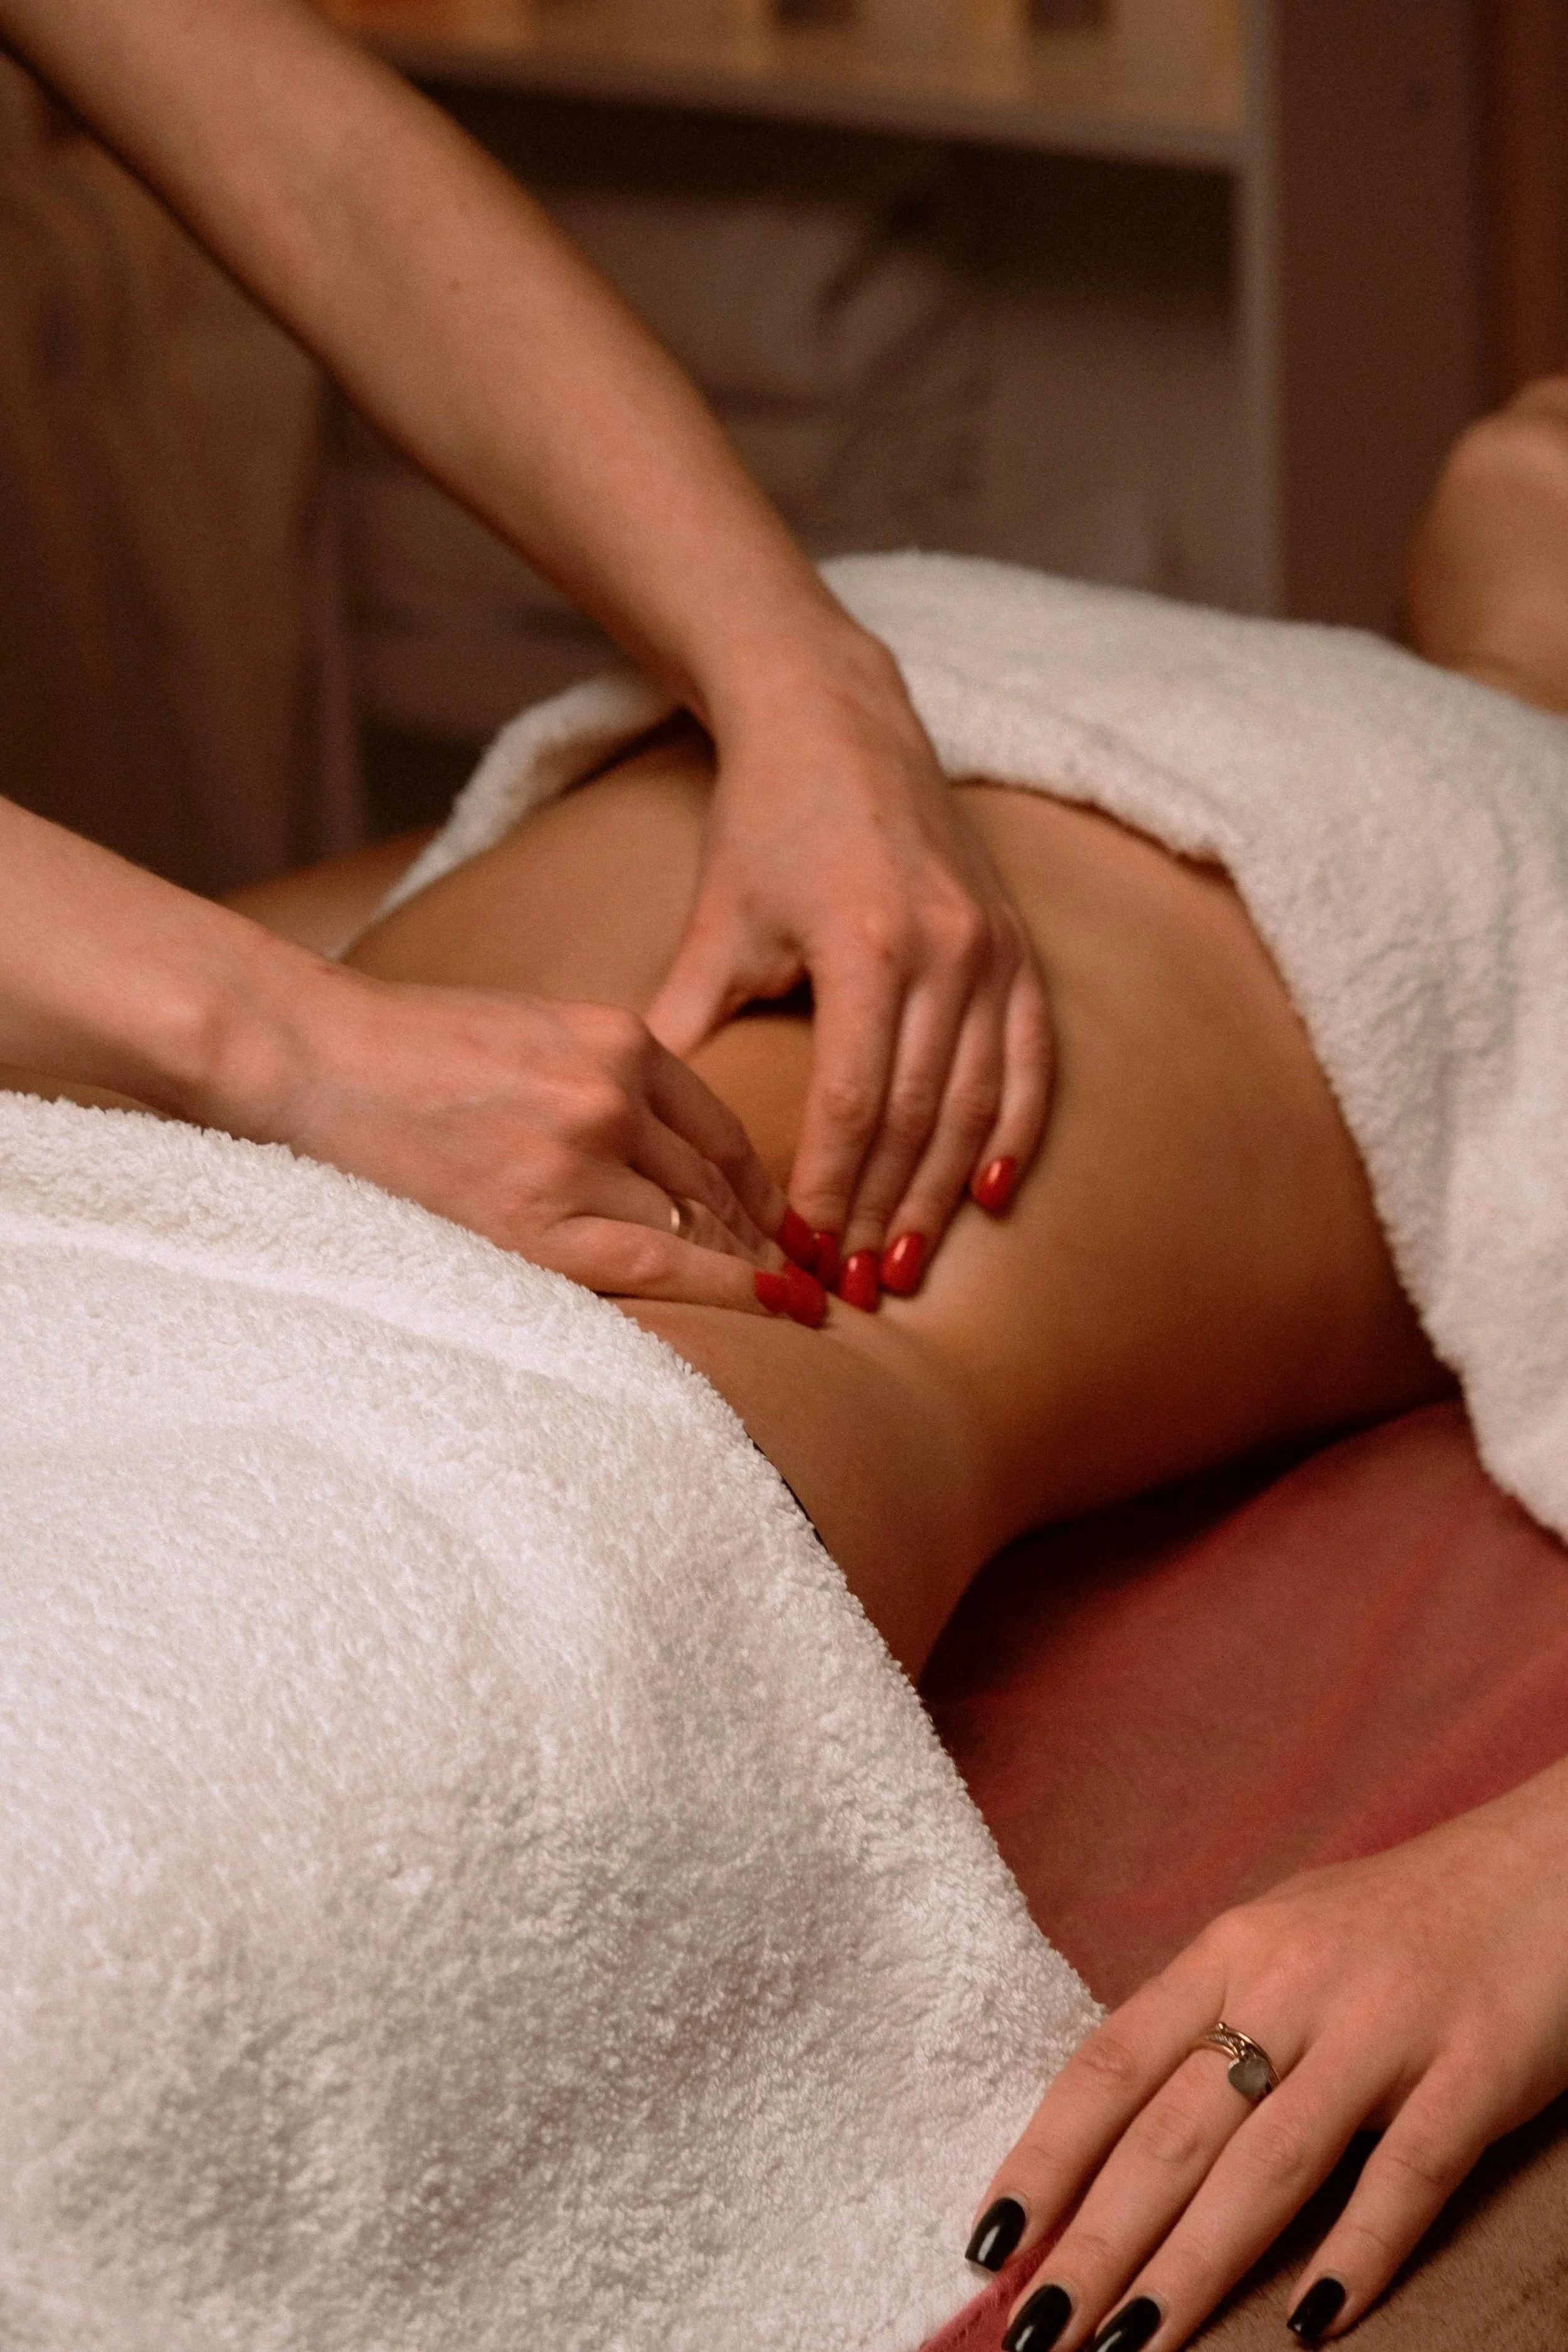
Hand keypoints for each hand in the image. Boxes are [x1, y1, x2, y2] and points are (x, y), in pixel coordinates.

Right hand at [227, 956, 812, 1312]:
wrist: (310, 1054)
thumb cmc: (405, 1050)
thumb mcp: (532, 1035)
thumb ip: (602, 1082)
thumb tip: (664, 1158)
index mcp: (616, 1038)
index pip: (718, 1129)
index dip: (760, 1186)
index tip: (783, 1224)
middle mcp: (612, 1092)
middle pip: (717, 1182)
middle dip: (766, 1237)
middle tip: (806, 1279)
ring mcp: (578, 1155)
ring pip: (697, 1225)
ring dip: (746, 1268)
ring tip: (786, 1304)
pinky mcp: (535, 1218)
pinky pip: (659, 1265)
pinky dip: (724, 1289)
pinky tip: (770, 1306)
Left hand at [648, 644, 1050, 1299]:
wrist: (840, 721)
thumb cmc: (766, 821)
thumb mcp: (718, 920)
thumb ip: (690, 1018)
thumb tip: (646, 1120)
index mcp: (867, 945)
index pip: (853, 1101)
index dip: (829, 1187)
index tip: (800, 1251)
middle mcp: (945, 949)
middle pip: (917, 1116)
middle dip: (880, 1211)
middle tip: (850, 1288)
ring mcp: (992, 947)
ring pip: (974, 1101)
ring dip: (940, 1193)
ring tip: (903, 1266)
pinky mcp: (1017, 945)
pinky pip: (1031, 1060)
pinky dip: (1014, 1131)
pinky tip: (992, 1196)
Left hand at [971, 1758, 1567, 2349]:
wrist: (1540, 1862)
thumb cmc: (1400, 1915)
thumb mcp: (1284, 1941)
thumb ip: (1212, 2017)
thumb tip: (1116, 2115)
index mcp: (1232, 1950)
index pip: (1111, 2062)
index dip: (1047, 2154)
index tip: (991, 2237)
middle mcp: (1292, 1983)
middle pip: (1174, 2130)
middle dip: (1098, 2239)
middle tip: (1038, 2329)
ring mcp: (1383, 2026)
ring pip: (1270, 2161)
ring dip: (1195, 2264)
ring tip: (1133, 2347)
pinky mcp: (1474, 2066)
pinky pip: (1409, 2171)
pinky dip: (1356, 2250)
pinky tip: (1309, 2324)